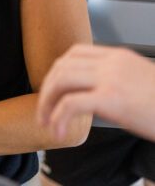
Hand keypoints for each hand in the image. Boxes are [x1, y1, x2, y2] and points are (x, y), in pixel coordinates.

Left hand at [38, 44, 154, 140]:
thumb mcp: (140, 81)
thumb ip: (116, 79)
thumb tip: (93, 93)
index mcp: (119, 56)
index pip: (75, 53)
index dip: (58, 70)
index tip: (53, 88)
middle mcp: (112, 63)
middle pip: (63, 66)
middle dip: (48, 89)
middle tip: (44, 110)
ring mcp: (111, 79)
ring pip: (61, 81)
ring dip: (48, 103)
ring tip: (48, 122)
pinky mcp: (112, 99)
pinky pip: (71, 104)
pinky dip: (59, 117)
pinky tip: (60, 132)